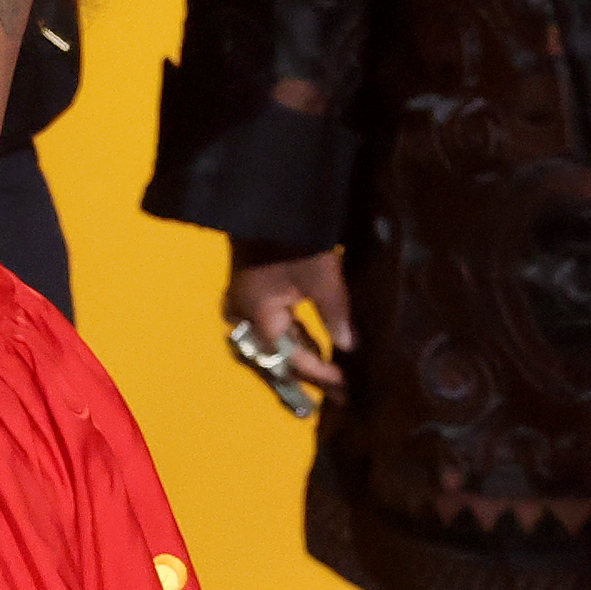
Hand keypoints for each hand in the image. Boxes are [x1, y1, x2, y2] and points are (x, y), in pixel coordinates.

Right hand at [225, 245, 351, 394]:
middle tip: (336, 392)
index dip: (320, 374)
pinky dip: (291, 337)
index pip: (291, 357)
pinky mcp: (249, 288)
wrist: (269, 197)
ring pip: (271, 341)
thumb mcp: (322, 276)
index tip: (346, 387)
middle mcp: (244, 313)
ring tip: (325, 373)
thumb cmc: (296, 237)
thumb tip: (348, 347)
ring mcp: (243, 300)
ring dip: (297, 356)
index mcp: (259, 313)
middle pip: (276, 354)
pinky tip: (309, 343)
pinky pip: (269, 325)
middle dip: (306, 373)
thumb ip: (335, 314)